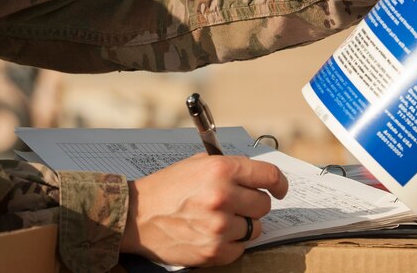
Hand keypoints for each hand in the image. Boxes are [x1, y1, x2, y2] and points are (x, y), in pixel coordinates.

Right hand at [120, 153, 287, 266]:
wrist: (137, 215)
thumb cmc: (166, 188)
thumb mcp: (196, 164)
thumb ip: (228, 167)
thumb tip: (256, 175)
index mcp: (220, 170)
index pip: (268, 176)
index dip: (279, 183)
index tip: (280, 189)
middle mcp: (223, 196)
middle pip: (264, 204)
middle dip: (253, 204)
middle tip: (236, 204)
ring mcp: (219, 226)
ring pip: (254, 229)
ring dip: (242, 225)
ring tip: (219, 220)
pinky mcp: (213, 251)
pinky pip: (240, 249)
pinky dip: (231, 244)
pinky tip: (213, 234)